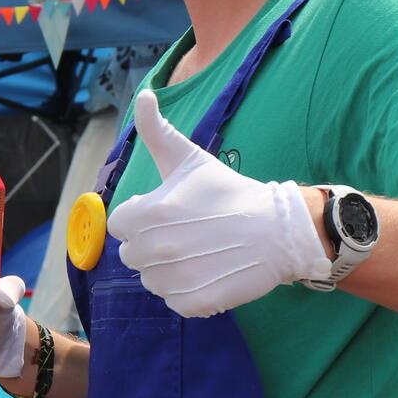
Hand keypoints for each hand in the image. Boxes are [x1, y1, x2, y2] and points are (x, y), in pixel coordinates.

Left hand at [107, 90, 330, 316]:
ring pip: (151, 279)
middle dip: (153, 243)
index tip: (169, 212)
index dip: (142, 216)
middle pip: (133, 253)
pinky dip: (187, 291)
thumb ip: (158, 130)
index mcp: (149, 213)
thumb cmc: (230, 191)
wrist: (277, 229)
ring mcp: (175, 278)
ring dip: (168, 269)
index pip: (120, 224)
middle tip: (187, 231)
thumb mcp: (190, 157)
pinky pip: (173, 300)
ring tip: (198, 251)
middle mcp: (157, 248)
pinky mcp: (194, 302)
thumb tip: (144, 94)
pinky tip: (208, 271)